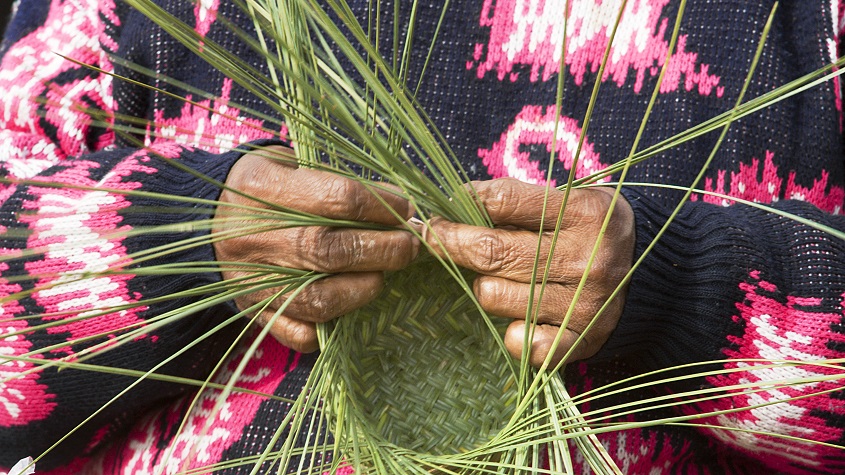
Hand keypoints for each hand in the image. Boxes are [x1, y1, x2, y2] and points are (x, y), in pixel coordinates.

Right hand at [213, 146, 418, 352]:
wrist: (202, 221)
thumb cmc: (263, 187)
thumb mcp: (290, 164)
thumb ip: (336, 181)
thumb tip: (396, 204)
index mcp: (262, 188)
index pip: (338, 198)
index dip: (382, 205)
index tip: (407, 207)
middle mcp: (254, 237)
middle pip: (331, 251)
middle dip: (385, 250)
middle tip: (410, 246)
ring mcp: (252, 281)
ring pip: (320, 299)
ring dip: (365, 289)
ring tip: (381, 275)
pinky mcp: (255, 312)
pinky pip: (301, 334)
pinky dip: (333, 325)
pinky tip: (350, 304)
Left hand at [426, 178, 634, 366]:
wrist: (654, 276)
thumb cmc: (593, 229)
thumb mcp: (571, 200)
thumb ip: (520, 203)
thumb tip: (456, 204)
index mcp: (585, 213)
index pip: (505, 201)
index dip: (465, 201)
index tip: (442, 205)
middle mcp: (588, 258)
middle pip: (492, 252)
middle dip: (450, 242)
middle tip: (430, 237)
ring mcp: (585, 303)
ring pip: (495, 295)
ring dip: (483, 286)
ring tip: (498, 278)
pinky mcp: (582, 340)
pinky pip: (523, 342)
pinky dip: (512, 332)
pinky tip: (517, 320)